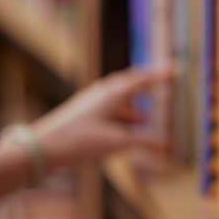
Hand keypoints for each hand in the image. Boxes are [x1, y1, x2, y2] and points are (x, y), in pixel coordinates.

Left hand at [31, 67, 172, 168]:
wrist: (41, 148)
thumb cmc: (79, 140)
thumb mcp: (117, 142)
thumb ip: (145, 143)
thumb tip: (168, 146)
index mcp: (112, 94)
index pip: (142, 79)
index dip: (161, 75)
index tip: (176, 70)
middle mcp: (102, 94)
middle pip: (130, 84)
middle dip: (148, 85)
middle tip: (163, 84)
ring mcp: (91, 103)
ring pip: (119, 99)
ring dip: (136, 105)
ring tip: (149, 115)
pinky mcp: (83, 115)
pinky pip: (110, 110)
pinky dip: (123, 117)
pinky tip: (126, 130)